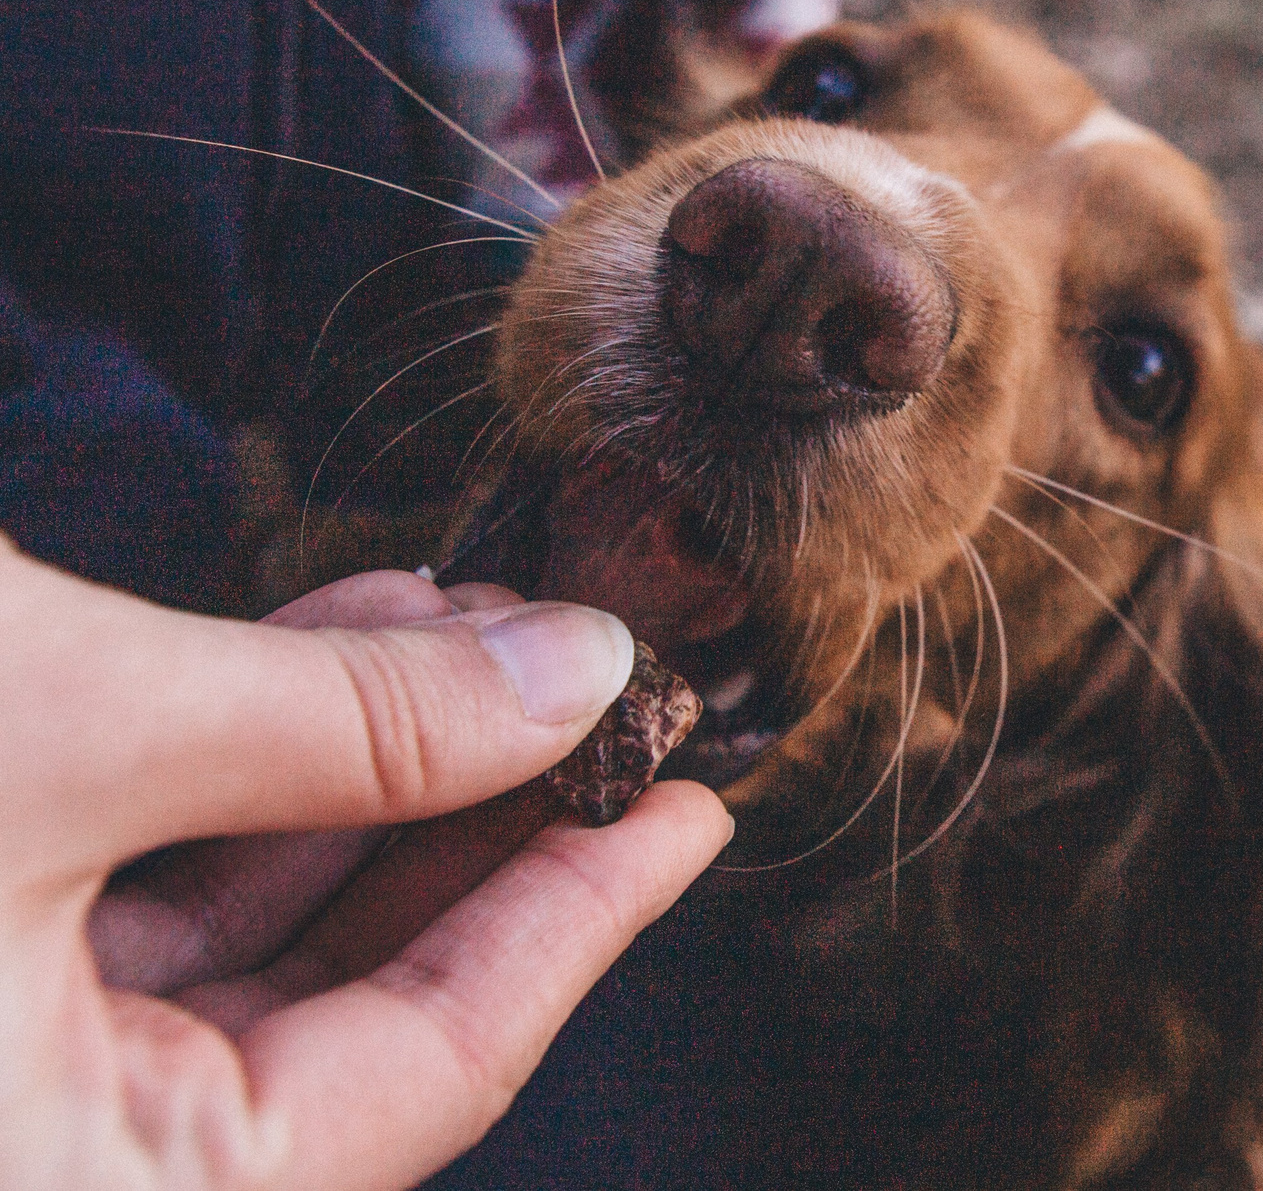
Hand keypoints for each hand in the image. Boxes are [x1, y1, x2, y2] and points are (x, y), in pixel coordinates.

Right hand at [0, 546, 732, 1189]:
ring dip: (376, 755)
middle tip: (603, 692)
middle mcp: (48, 1161)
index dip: (582, 917)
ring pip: (248, 934)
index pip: (435, 1068)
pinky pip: (144, 890)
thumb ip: (346, 718)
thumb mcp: (80, 730)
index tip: (692, 812)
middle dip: (484, 813)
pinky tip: (356, 627)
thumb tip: (577, 674)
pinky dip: (251, 758)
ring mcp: (5, 1071)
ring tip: (489, 626)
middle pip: (352, 1005)